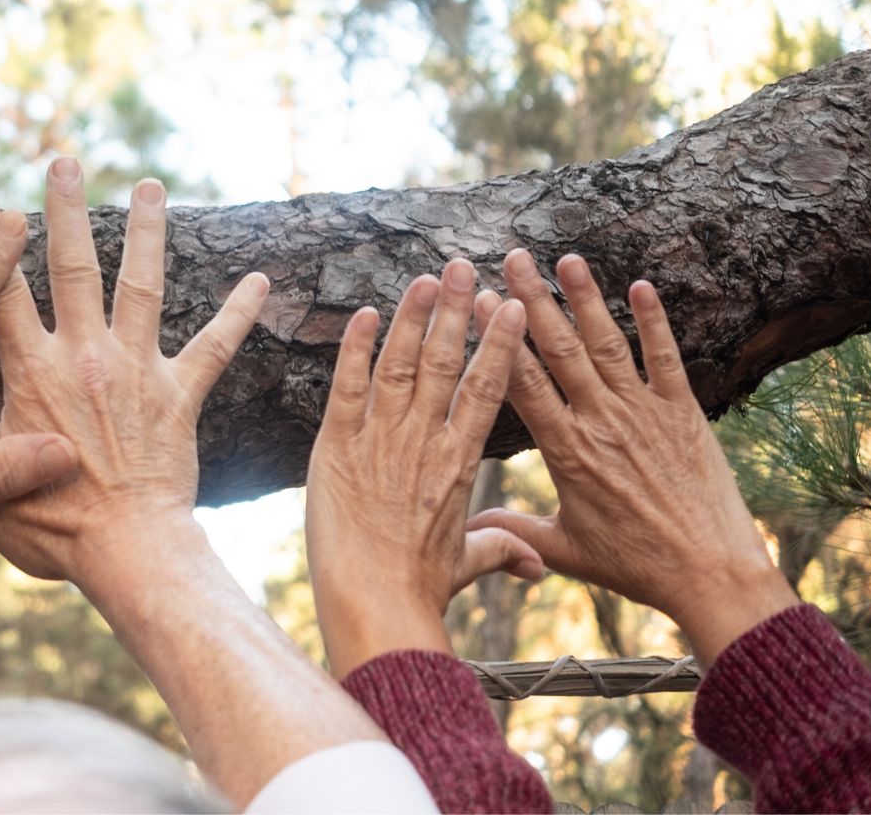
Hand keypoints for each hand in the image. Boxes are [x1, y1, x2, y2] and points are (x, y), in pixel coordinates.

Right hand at [0, 162, 385, 805]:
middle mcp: (85, 356)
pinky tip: (261, 278)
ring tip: (149, 185)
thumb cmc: (52, 534)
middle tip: (64, 160)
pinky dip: (239, 312)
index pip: (0, 291)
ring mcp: (137, 370)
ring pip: (142, 284)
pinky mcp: (180, 394)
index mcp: (32, 372)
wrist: (129, 553)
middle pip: (73, 267)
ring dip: (147, 231)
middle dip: (66, 209)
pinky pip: (215, 346)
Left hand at [304, 259, 541, 677]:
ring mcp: (381, 439)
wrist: (376, 604)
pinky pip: (347, 386)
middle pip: (447, 363)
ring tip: (426, 277)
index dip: (497, 344)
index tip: (509, 307)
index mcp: (459, 461)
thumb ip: (499, 551)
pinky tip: (366, 314)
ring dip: (414, 317)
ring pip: (401, 364)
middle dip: (457, 311)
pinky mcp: (336, 446)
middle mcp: (425, 440)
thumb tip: (534, 567)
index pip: (487, 389)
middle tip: (463, 267)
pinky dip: (355, 349)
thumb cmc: (419, 590)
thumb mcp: (464, 565)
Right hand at [467, 251, 797, 664]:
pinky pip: (666, 359)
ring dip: (586, 299)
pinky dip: (655, 322)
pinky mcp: (685, 414)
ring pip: (608, 344)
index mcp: (566, 451)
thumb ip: (513, 531)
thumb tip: (464, 525)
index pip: (523, 382)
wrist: (711, 573)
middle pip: (560, 350)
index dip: (500, 338)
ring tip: (566, 259)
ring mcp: (645, 413)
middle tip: (513, 257)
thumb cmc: (636, 567)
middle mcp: (602, 422)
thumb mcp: (566, 551)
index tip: (480, 300)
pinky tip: (641, 287)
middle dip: (534, 299)